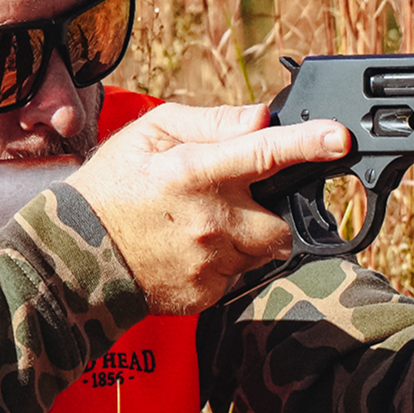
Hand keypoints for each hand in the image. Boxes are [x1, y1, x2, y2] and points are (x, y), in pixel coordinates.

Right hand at [72, 99, 351, 313]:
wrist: (73, 258)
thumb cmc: (108, 189)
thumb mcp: (149, 134)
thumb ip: (210, 123)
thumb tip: (261, 118)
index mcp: (195, 172)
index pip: (265, 153)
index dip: (308, 144)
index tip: (340, 137)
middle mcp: (210, 220)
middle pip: (281, 220)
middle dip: (272, 211)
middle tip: (234, 202)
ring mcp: (210, 262)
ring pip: (263, 251)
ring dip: (247, 237)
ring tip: (202, 225)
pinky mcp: (206, 294)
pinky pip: (238, 277)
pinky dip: (224, 263)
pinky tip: (189, 250)